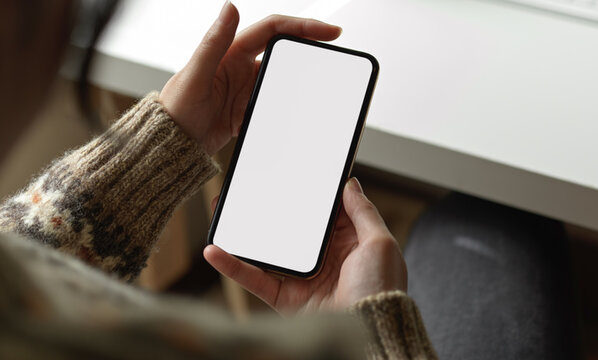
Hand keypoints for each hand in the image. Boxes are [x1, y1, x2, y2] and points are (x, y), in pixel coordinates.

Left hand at [159, 3, 341, 154]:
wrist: (169, 147)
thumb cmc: (174, 110)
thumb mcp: (195, 75)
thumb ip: (214, 42)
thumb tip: (230, 7)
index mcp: (230, 51)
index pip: (274, 29)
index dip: (304, 26)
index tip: (330, 31)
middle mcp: (240, 66)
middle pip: (284, 52)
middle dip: (310, 51)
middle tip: (336, 57)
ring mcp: (245, 89)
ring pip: (282, 80)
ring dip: (300, 84)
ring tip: (321, 90)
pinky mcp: (247, 110)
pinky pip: (274, 105)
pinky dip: (286, 110)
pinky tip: (297, 116)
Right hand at [204, 178, 407, 312]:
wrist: (372, 327)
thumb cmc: (383, 288)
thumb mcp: (380, 241)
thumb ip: (363, 211)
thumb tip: (350, 183)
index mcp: (348, 243)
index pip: (323, 214)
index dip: (308, 195)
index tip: (291, 174)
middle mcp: (324, 259)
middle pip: (290, 229)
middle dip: (269, 210)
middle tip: (249, 188)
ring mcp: (302, 278)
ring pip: (267, 251)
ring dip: (243, 234)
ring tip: (223, 212)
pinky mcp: (285, 298)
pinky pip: (254, 278)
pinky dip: (232, 265)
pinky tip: (215, 249)